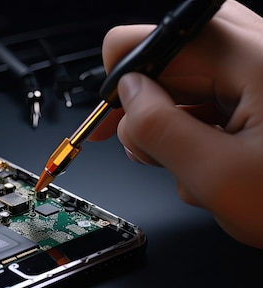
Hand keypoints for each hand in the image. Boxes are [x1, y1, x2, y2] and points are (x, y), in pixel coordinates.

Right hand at [91, 0, 262, 247]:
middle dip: (149, 111)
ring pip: (188, 85)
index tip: (110, 121)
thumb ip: (156, 129)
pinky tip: (219, 164)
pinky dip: (205, 132)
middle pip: (165, 63)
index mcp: (247, 56)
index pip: (142, 41)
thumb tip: (125, 95)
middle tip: (155, 152)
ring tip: (196, 167)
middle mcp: (257, 48)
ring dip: (178, 128)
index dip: (116, 84)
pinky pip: (215, 99)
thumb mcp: (216, 176)